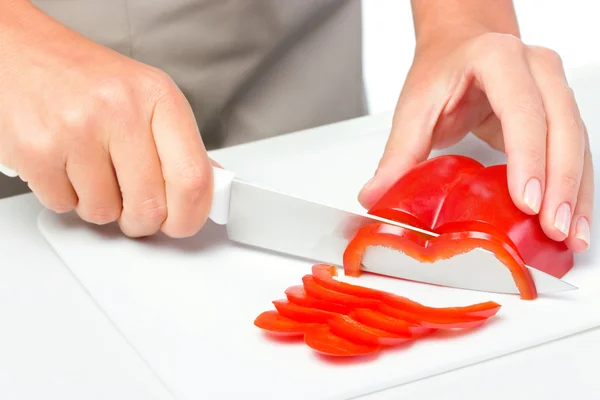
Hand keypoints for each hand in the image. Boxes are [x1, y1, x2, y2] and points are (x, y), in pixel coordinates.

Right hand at [0, 2, 214, 237]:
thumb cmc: (88, 78)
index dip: (191, 214)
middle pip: (149, 206)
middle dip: (143, 220)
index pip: (192, 177)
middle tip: (136, 207)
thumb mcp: (147, 96)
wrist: (22, 54)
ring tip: (93, 170)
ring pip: (105, 213)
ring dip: (102, 205)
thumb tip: (211, 185)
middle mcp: (119, 110)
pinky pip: (65, 206)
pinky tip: (67, 165)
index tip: (184, 222)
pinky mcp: (36, 150)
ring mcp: (75, 130)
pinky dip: (68, 197)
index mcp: (158, 97)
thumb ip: (180, 144)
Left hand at [358, 32, 592, 252]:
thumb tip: (375, 196)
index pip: (522, 108)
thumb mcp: (415, 108)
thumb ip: (399, 154)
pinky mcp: (561, 111)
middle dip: (560, 183)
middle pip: (561, 127)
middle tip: (552, 228)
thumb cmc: (442, 70)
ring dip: (576, 193)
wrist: (461, 46)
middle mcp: (536, 68)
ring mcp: (555, 87)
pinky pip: (577, 152)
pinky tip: (572, 220)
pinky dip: (576, 189)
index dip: (528, 156)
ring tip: (570, 237)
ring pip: (577, 142)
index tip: (527, 200)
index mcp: (497, 58)